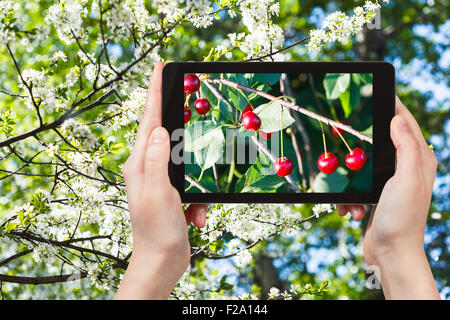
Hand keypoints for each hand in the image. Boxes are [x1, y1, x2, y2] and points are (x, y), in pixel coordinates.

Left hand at [115, 62, 206, 299]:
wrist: (161, 262)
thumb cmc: (156, 231)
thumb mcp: (158, 193)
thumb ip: (158, 159)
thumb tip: (159, 129)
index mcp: (140, 163)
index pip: (148, 120)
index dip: (153, 91)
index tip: (159, 67)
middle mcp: (148, 168)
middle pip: (169, 138)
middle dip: (187, 139)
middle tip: (198, 128)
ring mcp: (162, 181)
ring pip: (188, 165)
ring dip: (198, 186)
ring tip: (193, 212)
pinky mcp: (174, 193)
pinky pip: (194, 186)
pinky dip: (199, 202)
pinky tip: (195, 219)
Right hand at [337, 97, 439, 298]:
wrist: (391, 254)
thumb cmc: (402, 218)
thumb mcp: (406, 179)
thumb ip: (405, 147)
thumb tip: (396, 119)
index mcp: (419, 159)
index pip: (406, 123)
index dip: (392, 105)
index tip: (374, 91)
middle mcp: (407, 168)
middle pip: (381, 141)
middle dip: (361, 146)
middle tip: (346, 139)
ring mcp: (391, 182)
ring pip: (363, 165)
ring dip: (352, 181)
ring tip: (353, 199)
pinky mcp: (376, 195)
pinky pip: (356, 186)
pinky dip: (350, 197)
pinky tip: (353, 211)